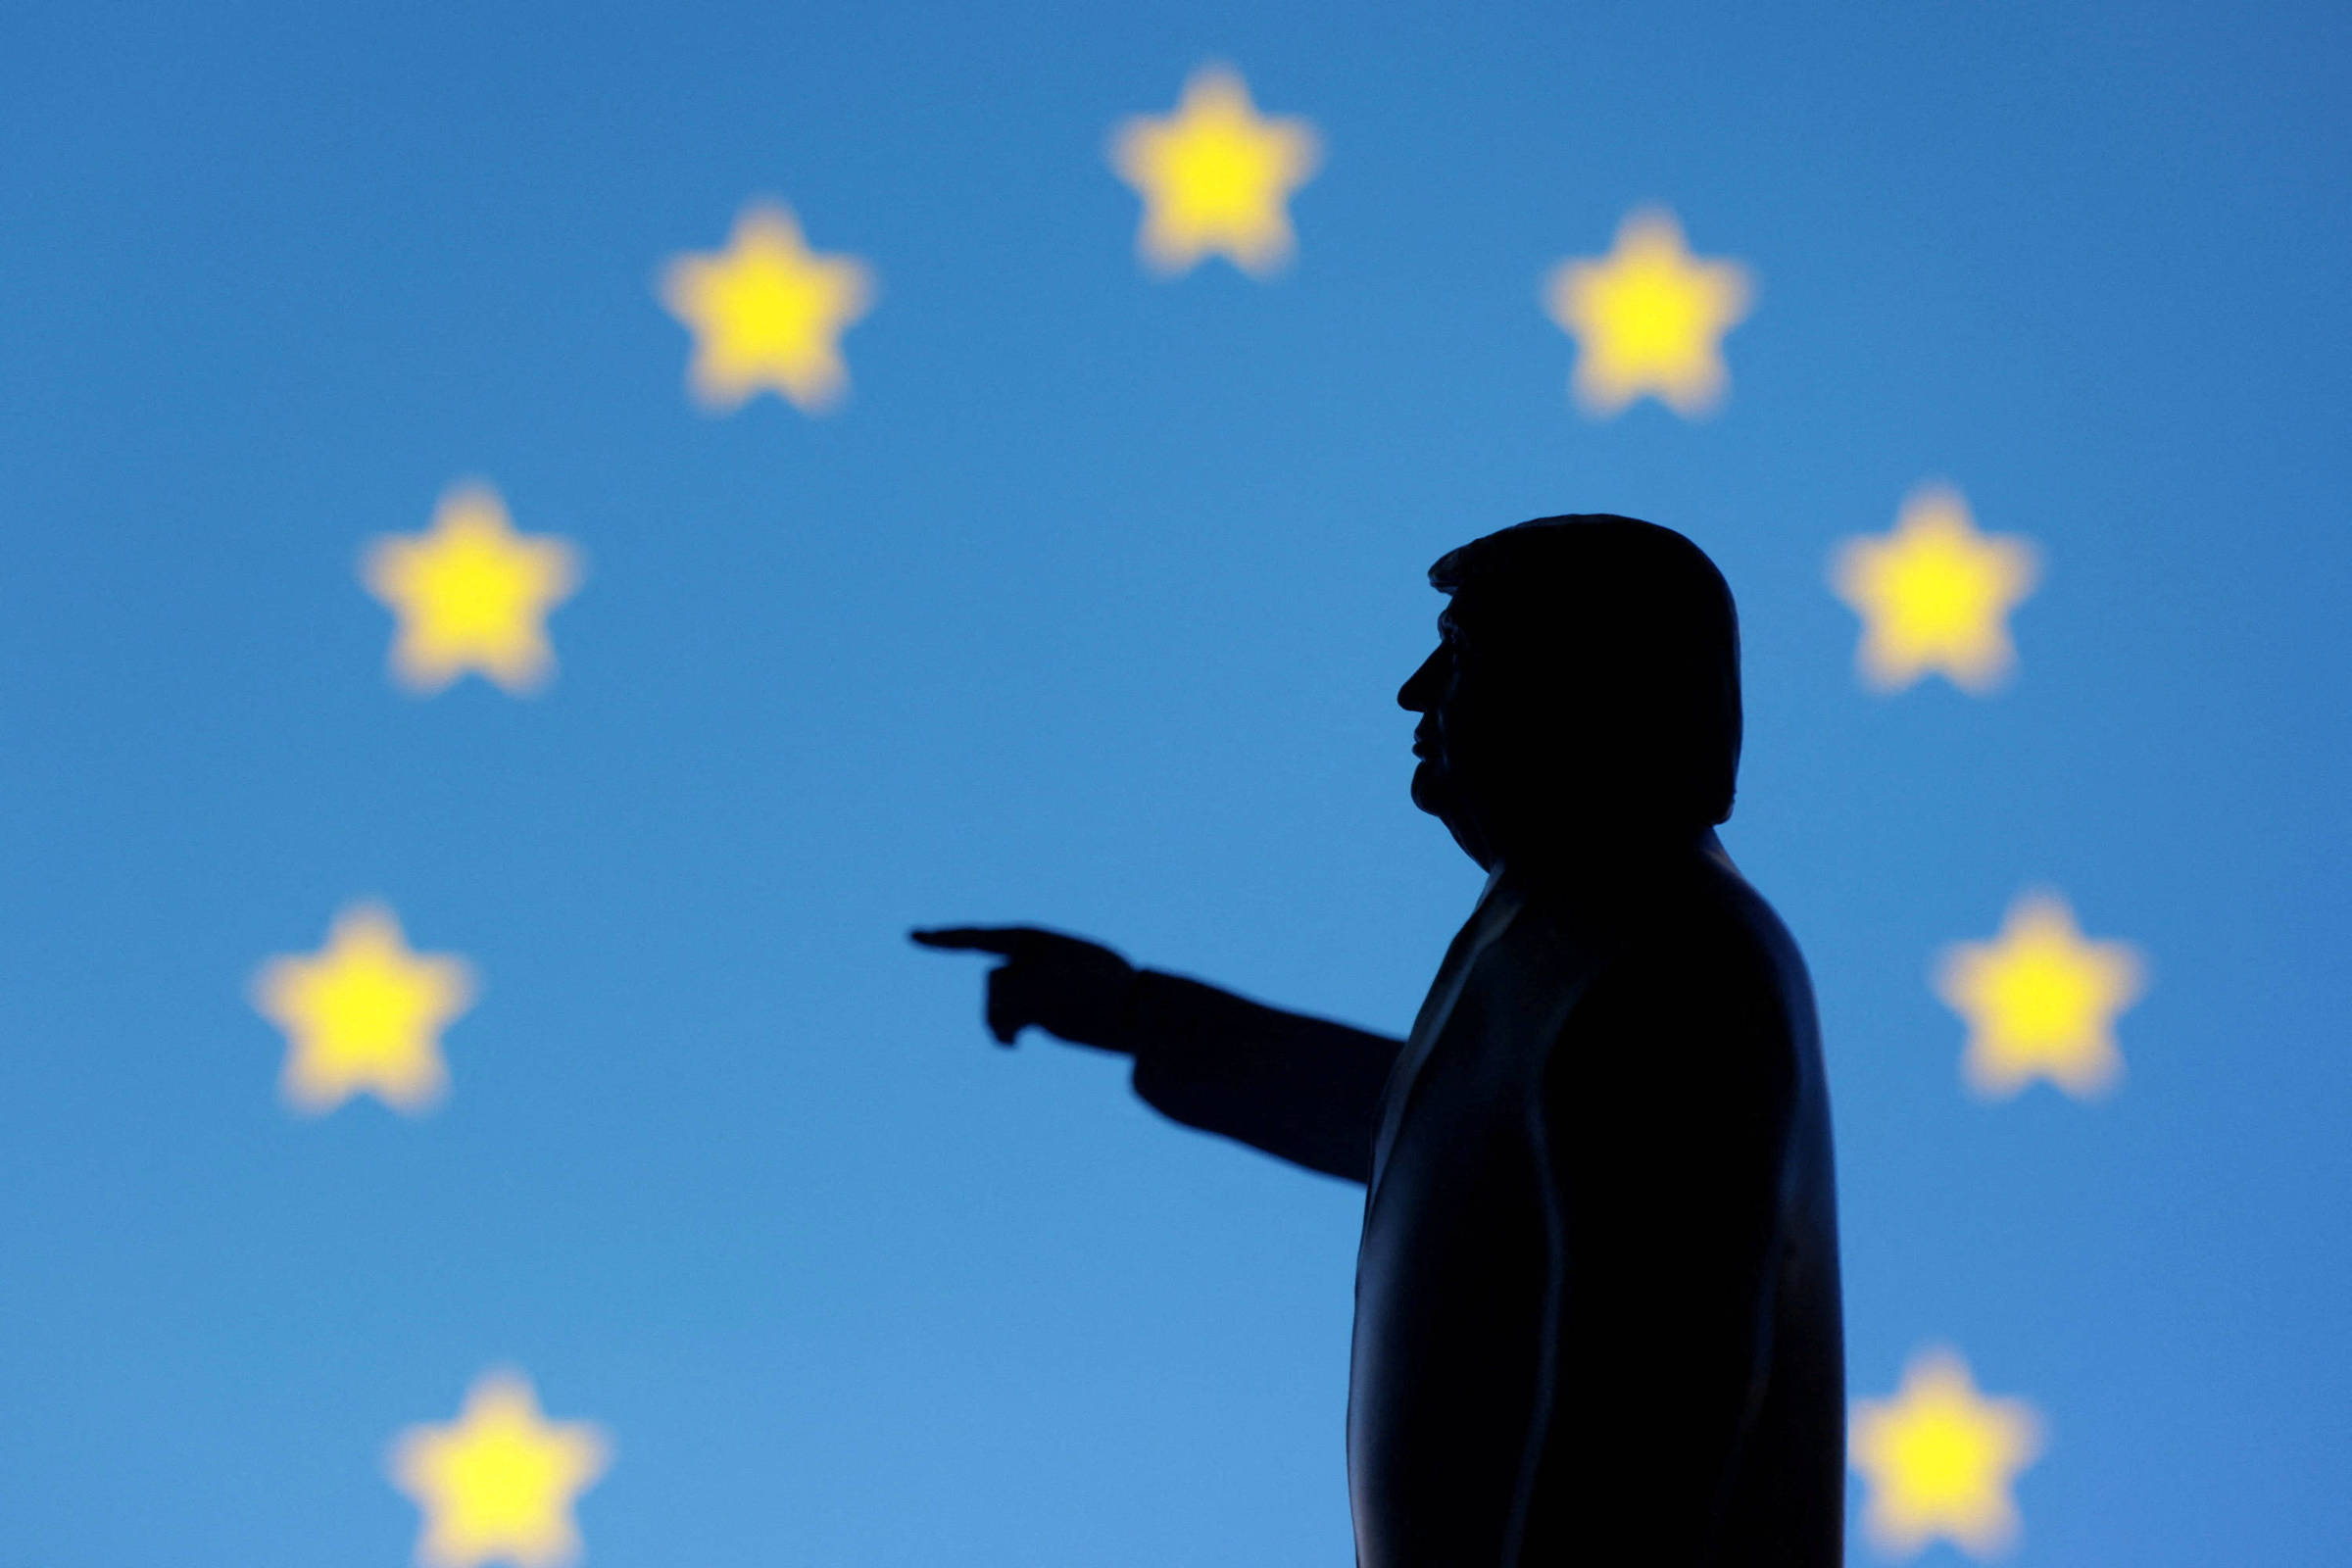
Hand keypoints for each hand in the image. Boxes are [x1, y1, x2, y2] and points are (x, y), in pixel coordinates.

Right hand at [909, 925, 1139, 1048]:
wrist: (1136, 1010)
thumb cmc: (1103, 987)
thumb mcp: (1057, 985)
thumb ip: (1018, 996)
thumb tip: (996, 1025)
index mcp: (1032, 939)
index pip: (978, 937)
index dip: (944, 938)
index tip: (914, 937)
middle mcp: (1025, 960)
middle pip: (991, 983)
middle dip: (1007, 1001)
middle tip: (1041, 1010)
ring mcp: (1028, 987)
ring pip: (993, 1005)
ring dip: (1003, 1019)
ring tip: (1024, 1033)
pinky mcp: (1035, 1012)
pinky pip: (1005, 1022)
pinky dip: (1005, 1032)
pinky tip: (1015, 1046)